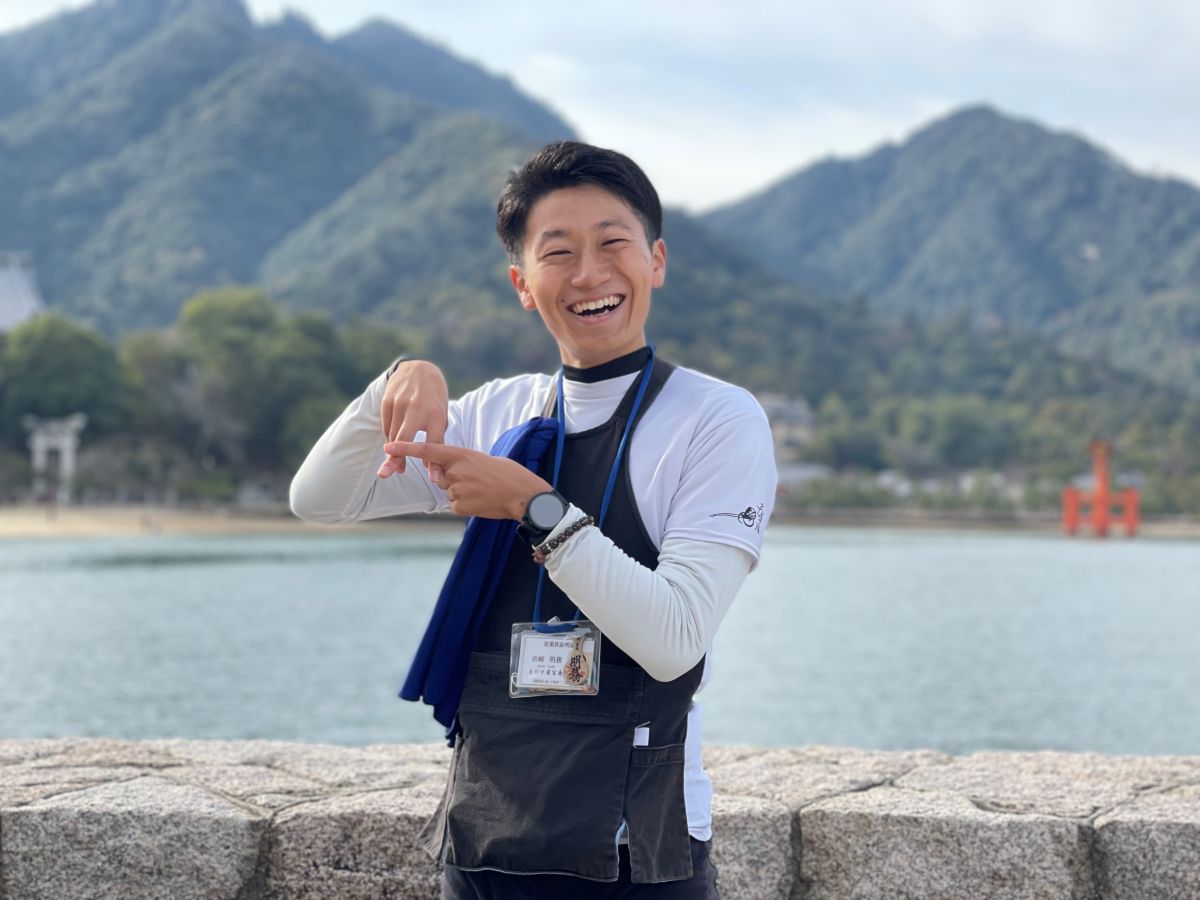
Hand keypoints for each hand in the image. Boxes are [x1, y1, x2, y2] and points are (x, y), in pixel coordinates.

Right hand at [378, 361, 448, 478]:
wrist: (420, 369)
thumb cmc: (434, 400)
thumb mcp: (441, 416)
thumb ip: (437, 439)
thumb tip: (432, 470)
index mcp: (436, 414)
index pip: (435, 443)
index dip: (435, 463)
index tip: (434, 479)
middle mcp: (418, 409)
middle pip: (405, 440)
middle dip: (396, 458)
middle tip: (387, 474)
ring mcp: (400, 404)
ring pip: (393, 436)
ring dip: (393, 453)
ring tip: (395, 466)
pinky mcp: (387, 401)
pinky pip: (386, 427)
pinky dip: (389, 438)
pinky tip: (394, 443)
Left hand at [382, 440, 552, 519]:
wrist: (522, 494)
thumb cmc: (505, 474)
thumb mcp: (479, 459)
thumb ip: (458, 464)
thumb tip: (443, 477)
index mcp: (460, 454)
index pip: (427, 450)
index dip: (405, 448)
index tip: (388, 446)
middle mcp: (454, 471)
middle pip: (440, 476)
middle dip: (452, 478)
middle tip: (476, 479)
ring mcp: (456, 489)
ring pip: (448, 491)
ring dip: (461, 492)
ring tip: (482, 489)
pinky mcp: (459, 506)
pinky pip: (454, 505)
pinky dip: (465, 504)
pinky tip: (481, 500)